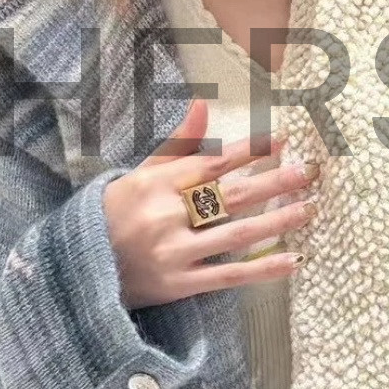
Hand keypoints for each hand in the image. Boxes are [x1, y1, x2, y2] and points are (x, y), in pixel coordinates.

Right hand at [102, 98, 318, 309]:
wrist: (78, 268)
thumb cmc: (114, 214)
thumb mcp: (140, 174)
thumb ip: (178, 144)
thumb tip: (203, 103)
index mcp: (157, 184)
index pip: (212, 164)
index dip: (249, 151)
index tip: (283, 140)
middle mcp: (167, 216)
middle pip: (231, 196)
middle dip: (274, 183)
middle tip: (309, 172)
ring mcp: (174, 252)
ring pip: (237, 234)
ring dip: (278, 221)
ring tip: (310, 209)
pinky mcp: (179, 284)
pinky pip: (229, 276)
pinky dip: (262, 269)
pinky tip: (293, 260)